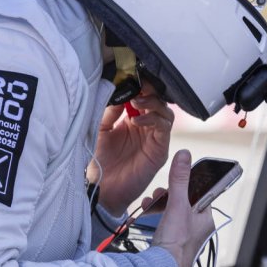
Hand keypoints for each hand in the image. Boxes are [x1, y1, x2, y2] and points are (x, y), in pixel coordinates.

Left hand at [91, 84, 173, 216]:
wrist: (103, 189)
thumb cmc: (100, 162)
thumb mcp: (101, 129)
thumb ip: (111, 111)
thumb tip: (121, 91)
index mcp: (132, 121)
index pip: (143, 98)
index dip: (140, 87)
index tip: (131, 78)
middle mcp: (146, 128)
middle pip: (158, 102)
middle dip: (149, 91)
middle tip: (137, 87)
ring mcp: (154, 138)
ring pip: (166, 112)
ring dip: (153, 103)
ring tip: (137, 102)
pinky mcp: (160, 150)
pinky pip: (164, 128)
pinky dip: (153, 120)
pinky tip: (137, 121)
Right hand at [152, 150, 215, 266]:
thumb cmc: (175, 243)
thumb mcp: (178, 205)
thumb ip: (180, 180)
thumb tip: (184, 155)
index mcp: (206, 219)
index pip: (200, 194)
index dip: (186, 185)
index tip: (174, 181)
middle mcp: (198, 229)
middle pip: (184, 203)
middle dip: (168, 195)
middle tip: (158, 194)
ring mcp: (185, 238)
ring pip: (173, 213)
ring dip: (160, 206)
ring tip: (149, 204)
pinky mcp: (172, 245)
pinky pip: (165, 225)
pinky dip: (156, 218)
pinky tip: (147, 216)